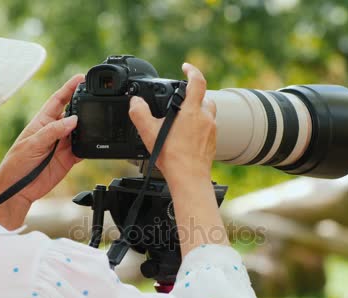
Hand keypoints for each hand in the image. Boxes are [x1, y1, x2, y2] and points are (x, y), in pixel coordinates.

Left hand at [0, 74, 84, 228]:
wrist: (18, 190)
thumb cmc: (17, 164)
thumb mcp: (32, 144)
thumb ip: (52, 131)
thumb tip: (73, 120)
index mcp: (42, 122)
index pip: (58, 100)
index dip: (69, 88)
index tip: (81, 78)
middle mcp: (55, 131)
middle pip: (73, 114)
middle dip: (84, 105)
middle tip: (96, 98)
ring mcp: (63, 145)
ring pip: (81, 131)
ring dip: (89, 127)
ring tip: (98, 121)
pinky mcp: (69, 159)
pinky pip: (84, 149)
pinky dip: (91, 146)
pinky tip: (96, 143)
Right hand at [128, 63, 227, 255]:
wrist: (189, 179)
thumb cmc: (173, 157)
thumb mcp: (149, 132)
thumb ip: (139, 113)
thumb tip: (135, 102)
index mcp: (192, 111)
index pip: (197, 81)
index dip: (192, 70)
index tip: (186, 67)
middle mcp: (206, 118)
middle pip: (204, 98)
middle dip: (193, 96)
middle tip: (180, 101)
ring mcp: (211, 131)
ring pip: (207, 114)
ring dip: (196, 113)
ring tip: (180, 122)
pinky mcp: (212, 143)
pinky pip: (207, 129)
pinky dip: (198, 129)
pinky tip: (185, 138)